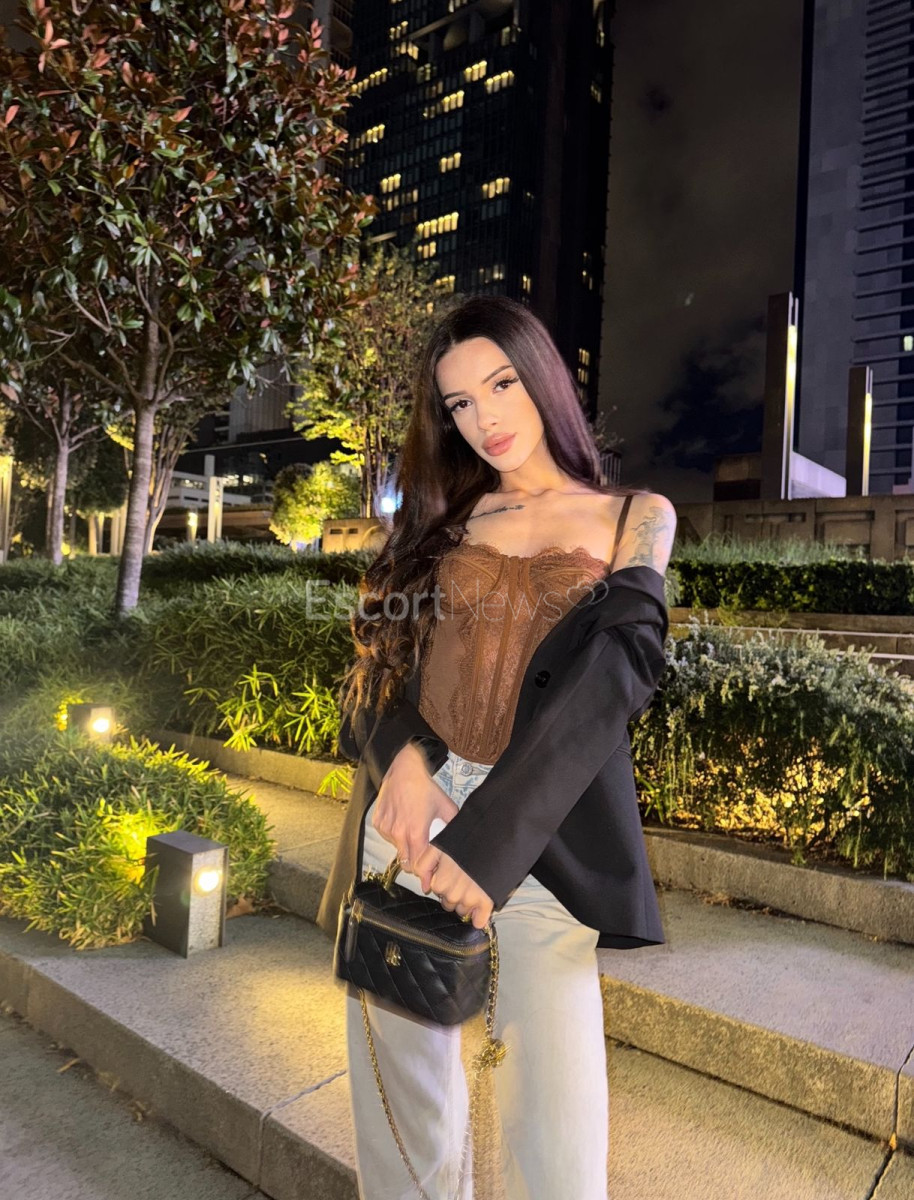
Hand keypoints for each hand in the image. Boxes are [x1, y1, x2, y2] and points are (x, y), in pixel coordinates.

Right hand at [372, 740, 458, 870]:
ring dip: (406, 849)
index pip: (418, 866)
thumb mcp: (446, 807)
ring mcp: (386, 829)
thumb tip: (461, 842)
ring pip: (397, 850)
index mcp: (416, 833)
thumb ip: (452, 827)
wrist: (404, 771)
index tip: (428, 885)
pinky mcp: (378, 823)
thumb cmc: (425, 788)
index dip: (425, 876)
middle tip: (424, 862)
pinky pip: (387, 838)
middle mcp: (398, 834)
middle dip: (416, 866)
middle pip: (406, 862)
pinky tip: (403, 824)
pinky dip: (395, 837)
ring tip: (414, 837)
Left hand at [413, 845, 493, 930]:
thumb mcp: (437, 847)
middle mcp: (454, 894)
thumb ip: (424, 866)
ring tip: (474, 885)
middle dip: (454, 893)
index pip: (438, 892)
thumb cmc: (465, 841)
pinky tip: (479, 911)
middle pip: (449, 904)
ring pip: (463, 911)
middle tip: (464, 877)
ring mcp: (471, 899)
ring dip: (466, 903)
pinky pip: (479, 921)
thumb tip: (425, 887)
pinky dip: (479, 918)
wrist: (492, 838)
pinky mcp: (487, 902)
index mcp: (441, 882)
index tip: (451, 873)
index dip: (443, 882)